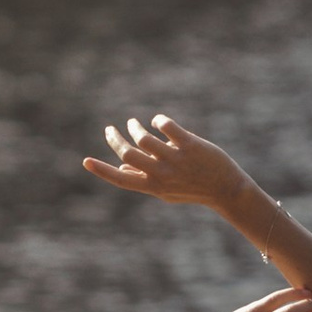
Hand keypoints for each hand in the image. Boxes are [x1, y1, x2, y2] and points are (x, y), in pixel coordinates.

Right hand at [82, 110, 252, 211]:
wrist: (226, 190)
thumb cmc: (193, 189)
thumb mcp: (166, 191)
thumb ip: (143, 180)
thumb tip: (121, 166)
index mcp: (153, 187)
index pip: (121, 180)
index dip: (102, 171)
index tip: (85, 161)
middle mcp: (161, 174)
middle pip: (128, 153)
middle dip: (115, 139)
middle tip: (110, 129)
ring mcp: (175, 159)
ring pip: (144, 137)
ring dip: (134, 126)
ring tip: (134, 123)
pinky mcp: (190, 145)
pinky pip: (167, 126)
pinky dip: (158, 120)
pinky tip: (158, 122)